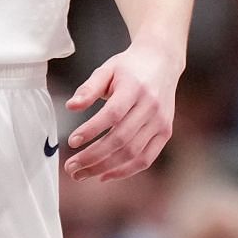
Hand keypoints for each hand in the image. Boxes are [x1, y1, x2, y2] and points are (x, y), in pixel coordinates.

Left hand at [63, 43, 178, 180]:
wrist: (162, 62)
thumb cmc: (129, 67)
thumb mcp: (106, 69)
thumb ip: (88, 88)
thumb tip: (71, 107)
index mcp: (134, 87)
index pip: (113, 114)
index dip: (92, 130)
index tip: (72, 142)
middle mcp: (151, 106)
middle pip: (121, 139)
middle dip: (93, 156)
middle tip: (71, 167)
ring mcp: (160, 121)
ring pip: (132, 153)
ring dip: (105, 167)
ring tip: (81, 174)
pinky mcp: (166, 132)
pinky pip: (146, 159)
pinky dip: (125, 171)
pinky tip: (104, 175)